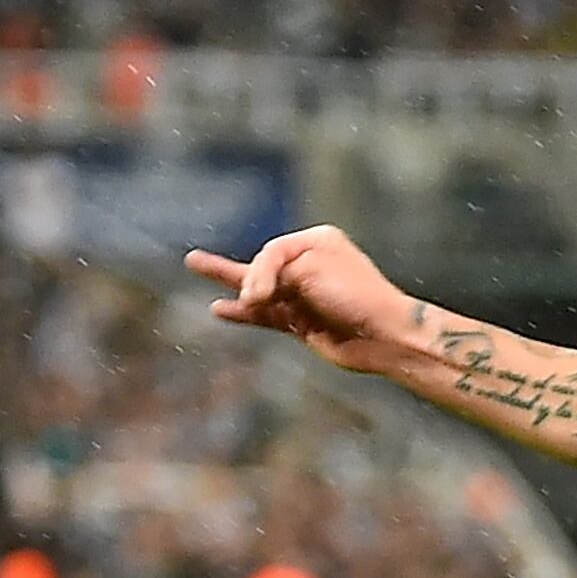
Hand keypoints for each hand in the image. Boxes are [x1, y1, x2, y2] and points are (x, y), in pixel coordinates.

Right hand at [184, 226, 412, 374]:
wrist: (382, 335)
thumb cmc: (354, 294)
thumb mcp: (309, 268)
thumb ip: (271, 272)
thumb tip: (250, 298)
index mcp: (316, 242)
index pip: (272, 251)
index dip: (260, 271)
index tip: (261, 293)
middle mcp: (309, 265)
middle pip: (262, 267)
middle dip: (238, 275)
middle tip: (193, 262)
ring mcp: (303, 295)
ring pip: (257, 289)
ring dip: (227, 281)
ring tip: (194, 263)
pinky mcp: (300, 322)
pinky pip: (264, 315)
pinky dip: (241, 313)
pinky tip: (219, 309)